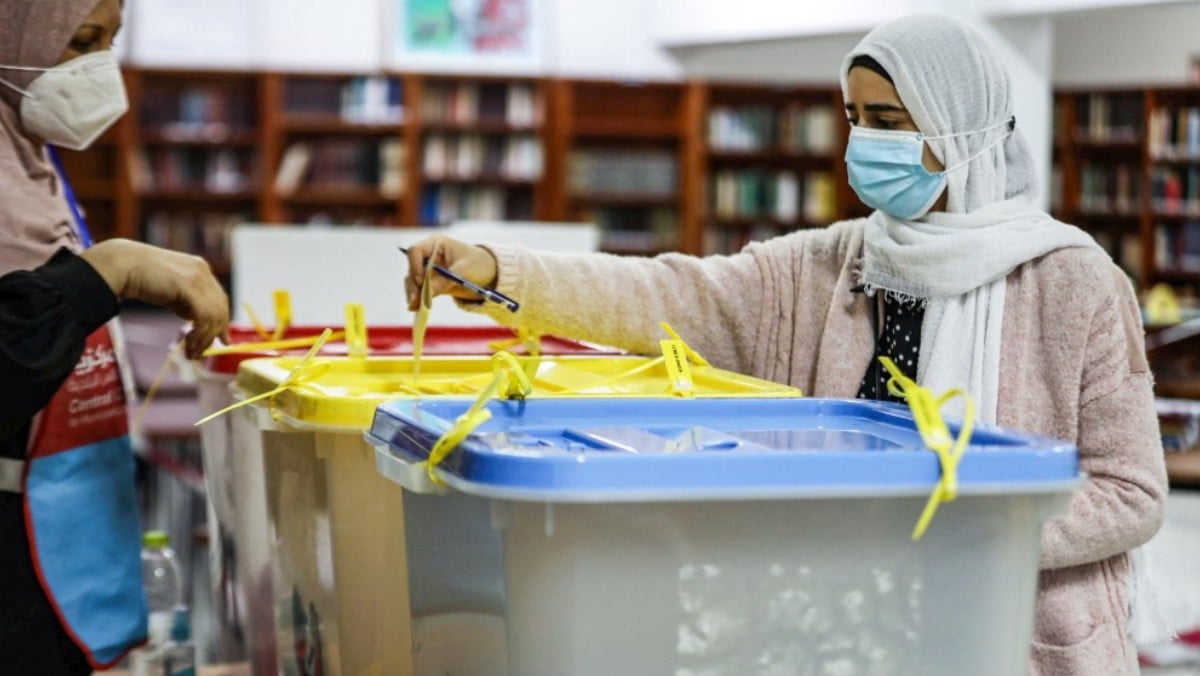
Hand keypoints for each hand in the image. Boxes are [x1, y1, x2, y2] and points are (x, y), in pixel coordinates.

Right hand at [80, 239, 229, 358]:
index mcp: (200, 269)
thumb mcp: (171, 291)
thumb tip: (194, 320)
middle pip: (220, 308)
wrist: (122, 265)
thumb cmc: (141, 278)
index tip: (222, 340)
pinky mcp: (188, 285)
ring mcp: (197, 276)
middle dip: (214, 334)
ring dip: (204, 338)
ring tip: (192, 353)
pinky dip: (200, 333)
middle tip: (201, 353)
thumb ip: (185, 302)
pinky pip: (204, 315)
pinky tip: (189, 343)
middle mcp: (203, 271)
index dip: (222, 321)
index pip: (220, 299)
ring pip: (213, 315)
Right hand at [403, 235, 497, 310]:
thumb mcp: (464, 271)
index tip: (420, 280)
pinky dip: (418, 300)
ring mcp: (428, 270)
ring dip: (413, 294)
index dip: (414, 265)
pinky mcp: (431, 283)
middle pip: (412, 269)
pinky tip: (417, 309)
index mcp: (436, 244)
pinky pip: (420, 291)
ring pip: (413, 282)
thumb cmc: (478, 264)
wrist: (489, 274)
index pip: (415, 251)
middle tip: (415, 300)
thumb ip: (445, 281)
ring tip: (415, 307)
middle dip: (413, 285)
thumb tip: (427, 294)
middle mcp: (428, 256)